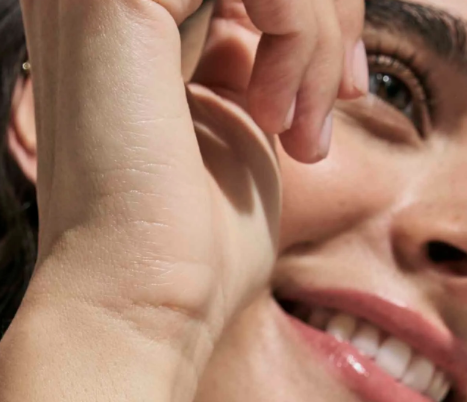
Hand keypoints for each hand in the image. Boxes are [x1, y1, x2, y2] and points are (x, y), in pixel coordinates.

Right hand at [15, 0, 366, 360]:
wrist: (142, 307)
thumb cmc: (193, 245)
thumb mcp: (241, 125)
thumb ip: (256, 53)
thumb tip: (295, 13)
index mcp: (122, 16)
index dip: (311, 12)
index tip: (343, 89)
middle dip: (323, 10)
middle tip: (337, 97)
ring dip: (314, 27)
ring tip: (301, 122)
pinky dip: (298, 30)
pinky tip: (274, 113)